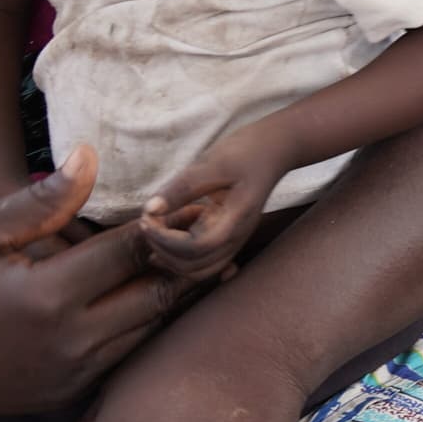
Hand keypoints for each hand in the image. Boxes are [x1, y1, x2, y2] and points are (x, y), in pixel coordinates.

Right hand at [0, 148, 193, 414]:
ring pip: (148, 332)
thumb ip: (41, 201)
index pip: (130, 252)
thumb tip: (91, 155)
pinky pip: (123, 358)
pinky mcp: (66, 395)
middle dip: (190, 263)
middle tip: (223, 232)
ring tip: (210, 259)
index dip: (171, 224)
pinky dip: (146, 328)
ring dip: (176, 297)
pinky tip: (164, 299)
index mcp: (47, 297)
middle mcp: (69, 343)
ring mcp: (70, 376)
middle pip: (156, 297)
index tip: (202, 201)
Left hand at [140, 128, 287, 282]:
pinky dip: (183, 259)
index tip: (147, 217)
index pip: (196, 247)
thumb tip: (150, 210)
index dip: (165, 238)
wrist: (275, 150)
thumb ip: (181, 188)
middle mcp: (237, 237)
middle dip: (164, 249)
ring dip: (172, 259)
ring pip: (200, 271)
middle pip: (195, 266)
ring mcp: (236, 240)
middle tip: (147, 223)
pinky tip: (165, 245)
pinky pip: (206, 262)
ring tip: (153, 235)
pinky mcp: (230, 237)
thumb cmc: (246, 151)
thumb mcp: (212, 163)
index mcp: (235, 219)